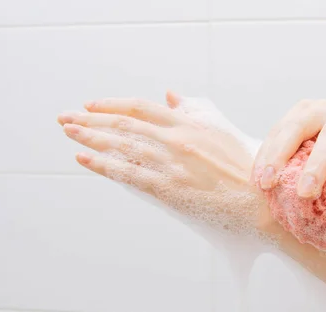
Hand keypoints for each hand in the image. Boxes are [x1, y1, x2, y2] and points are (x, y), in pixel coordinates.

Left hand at [57, 92, 268, 236]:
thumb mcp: (220, 131)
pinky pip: (128, 173)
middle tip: (66, 118)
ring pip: (122, 146)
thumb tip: (171, 95)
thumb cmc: (243, 168)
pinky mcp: (169, 189)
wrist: (258, 202)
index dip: (113, 104)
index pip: (141, 107)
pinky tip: (85, 158)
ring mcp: (171, 165)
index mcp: (189, 125)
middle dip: (91, 120)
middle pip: (124, 124)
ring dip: (91, 138)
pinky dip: (103, 164)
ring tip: (69, 133)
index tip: (92, 106)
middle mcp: (177, 140)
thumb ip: (194, 111)